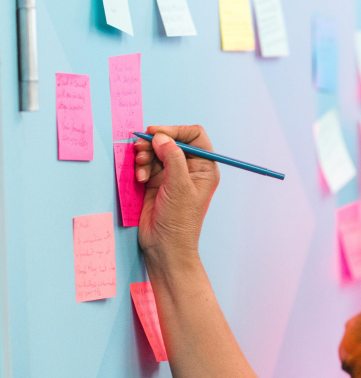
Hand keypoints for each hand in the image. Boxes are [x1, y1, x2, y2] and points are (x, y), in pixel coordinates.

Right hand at [134, 125, 219, 267]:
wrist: (164, 247)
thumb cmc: (179, 221)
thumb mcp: (179, 186)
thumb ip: (172, 157)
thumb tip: (161, 136)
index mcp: (204, 168)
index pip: (194, 136)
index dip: (175, 130)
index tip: (156, 132)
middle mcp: (189, 169)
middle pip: (172, 141)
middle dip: (155, 142)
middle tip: (141, 148)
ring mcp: (172, 175)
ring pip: (156, 151)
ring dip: (145, 154)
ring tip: (140, 166)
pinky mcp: (156, 182)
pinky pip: (147, 164)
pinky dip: (141, 166)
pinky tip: (139, 178)